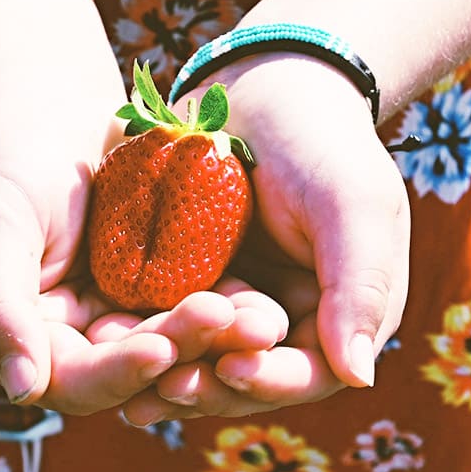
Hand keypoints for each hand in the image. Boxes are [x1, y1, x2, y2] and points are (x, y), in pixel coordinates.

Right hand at [0, 110, 287, 415]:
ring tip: (261, 320)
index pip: (72, 378)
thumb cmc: (3, 160)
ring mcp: (118, 313)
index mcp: (23, 340)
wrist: (47, 108)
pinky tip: (261, 302)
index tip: (161, 348)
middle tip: (234, 326)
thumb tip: (21, 390)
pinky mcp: (157, 286)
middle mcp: (74, 339)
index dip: (117, 371)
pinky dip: (227, 305)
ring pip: (172, 340)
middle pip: (133, 365)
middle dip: (184, 348)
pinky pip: (194, 302)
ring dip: (215, 336)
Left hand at [120, 54, 409, 420]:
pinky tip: (111, 349)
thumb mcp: (352, 204)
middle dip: (212, 387)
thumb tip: (359, 379)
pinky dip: (150, 341)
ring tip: (129, 390)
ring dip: (173, 376)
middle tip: (162, 389)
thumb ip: (359, 286)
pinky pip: (175, 325)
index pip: (312, 372)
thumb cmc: (319, 138)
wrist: (266, 81)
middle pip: (255, 379)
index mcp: (345, 310)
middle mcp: (296, 317)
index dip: (272, 383)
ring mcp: (246, 302)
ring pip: (209, 360)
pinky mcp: (202, 282)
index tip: (227, 371)